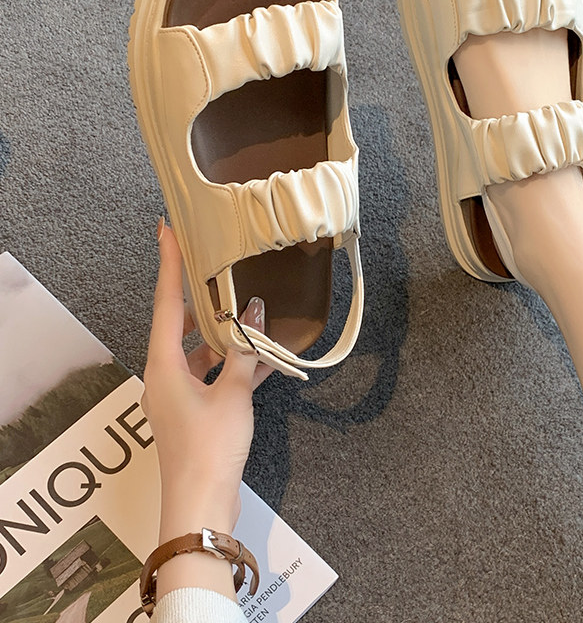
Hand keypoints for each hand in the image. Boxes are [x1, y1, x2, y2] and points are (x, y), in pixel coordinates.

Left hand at [142, 221, 272, 601]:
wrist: (201, 506)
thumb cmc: (211, 446)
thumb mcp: (233, 394)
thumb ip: (245, 352)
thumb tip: (256, 312)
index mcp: (163, 364)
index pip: (166, 302)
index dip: (169, 264)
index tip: (168, 231)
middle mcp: (164, 375)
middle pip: (180, 325)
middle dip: (201, 299)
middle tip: (218, 269)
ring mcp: (178, 395)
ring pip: (200, 352)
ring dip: (225, 336)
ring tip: (251, 314)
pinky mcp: (194, 413)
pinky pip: (213, 376)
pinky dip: (234, 366)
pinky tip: (266, 358)